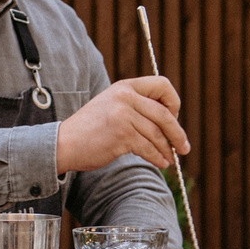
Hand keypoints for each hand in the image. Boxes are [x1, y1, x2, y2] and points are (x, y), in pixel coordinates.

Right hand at [56, 76, 188, 172]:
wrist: (65, 143)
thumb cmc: (91, 129)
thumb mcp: (112, 106)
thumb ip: (136, 106)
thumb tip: (169, 121)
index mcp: (125, 86)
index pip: (162, 84)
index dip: (173, 102)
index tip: (173, 118)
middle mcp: (125, 97)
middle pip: (164, 114)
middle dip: (177, 133)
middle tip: (184, 148)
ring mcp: (123, 115)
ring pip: (157, 134)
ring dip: (167, 150)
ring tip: (170, 160)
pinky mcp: (121, 135)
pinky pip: (148, 147)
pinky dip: (157, 158)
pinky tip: (161, 164)